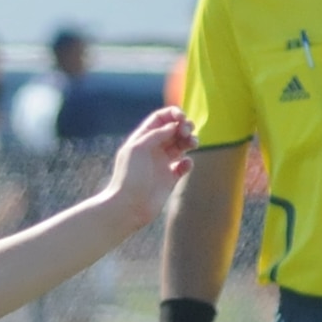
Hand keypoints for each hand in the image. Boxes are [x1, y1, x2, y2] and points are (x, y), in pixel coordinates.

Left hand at [103, 107, 196, 229]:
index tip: (182, 118)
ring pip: (182, 145)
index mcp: (142, 139)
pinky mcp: (170, 178)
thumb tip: (174, 126)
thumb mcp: (138, 148)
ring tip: (192, 144)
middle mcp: (153, 149)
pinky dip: (188, 162)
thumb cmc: (129, 177)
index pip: (160, 118)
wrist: (128, 207)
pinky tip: (183, 166)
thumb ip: (157, 133)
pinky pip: (185, 165)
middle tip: (186, 132)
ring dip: (191, 140)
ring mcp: (162, 163)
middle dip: (184, 126)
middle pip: (174, 129)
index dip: (173, 114)